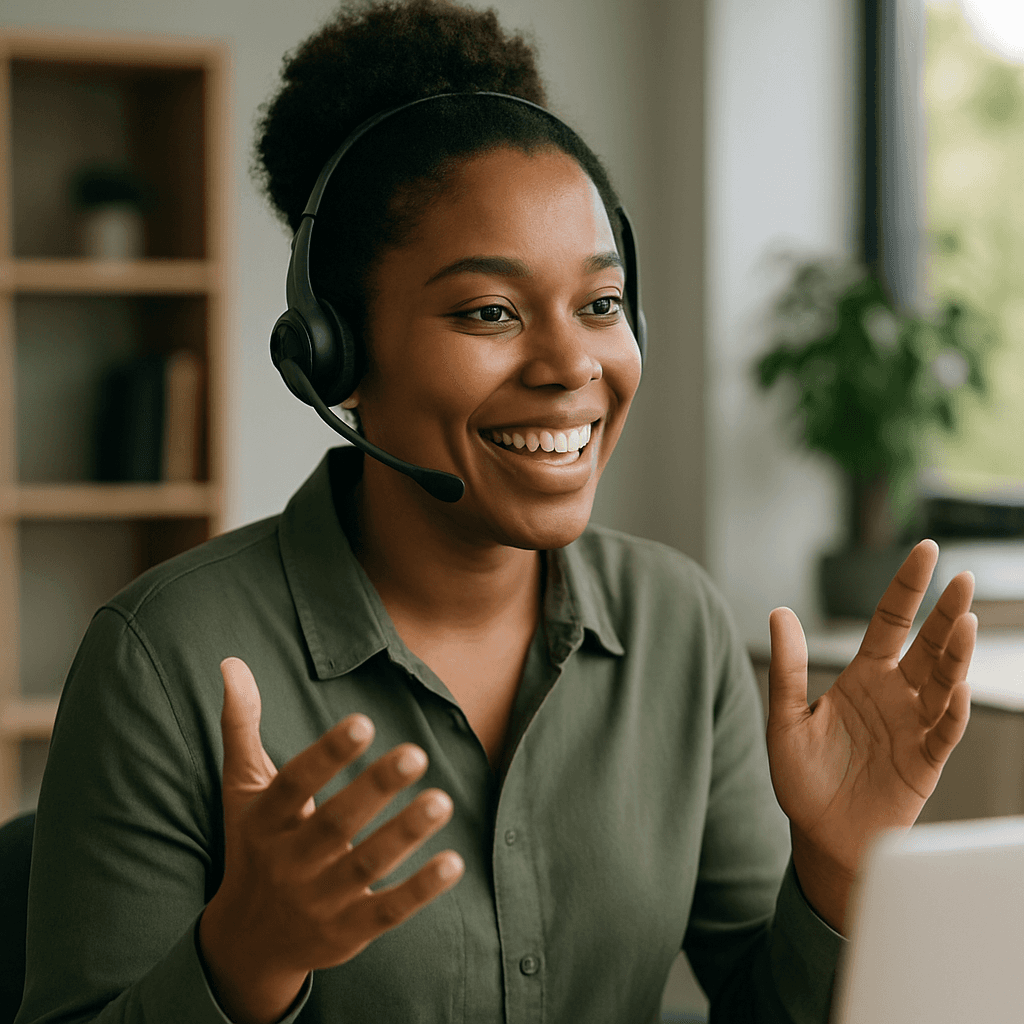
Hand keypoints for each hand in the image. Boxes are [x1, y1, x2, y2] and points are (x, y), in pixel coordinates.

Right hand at [198, 657, 463, 1023]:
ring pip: (364, 866)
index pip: (295, 783)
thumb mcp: (242, 789)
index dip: (328, 754)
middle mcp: (289, 863)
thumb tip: (232, 662)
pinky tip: (454, 862)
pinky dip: (420, 890)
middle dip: (374, 789)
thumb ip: (242, 726)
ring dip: (404, 834)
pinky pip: (387, 912)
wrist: (248, 943)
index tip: (363, 721)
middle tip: (416, 753)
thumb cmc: (253, 846)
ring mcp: (319, 901)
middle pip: (334, 824)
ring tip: (442, 800)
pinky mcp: (348, 933)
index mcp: (265, 821)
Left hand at [765, 540, 975, 932]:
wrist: (819, 835)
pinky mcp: (924, 761)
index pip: (891, 621)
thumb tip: (779, 612)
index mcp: (862, 678)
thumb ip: (787, 668)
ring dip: (956, 655)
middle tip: (963, 579)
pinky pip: (944, 732)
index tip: (927, 550)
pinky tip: (959, 687)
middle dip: (946, 612)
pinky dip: (953, 711)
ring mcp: (913, 726)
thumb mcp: (785, 718)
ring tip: (964, 622)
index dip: (908, 587)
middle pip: (927, 645)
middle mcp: (894, 695)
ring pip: (944, 682)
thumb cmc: (802, 778)